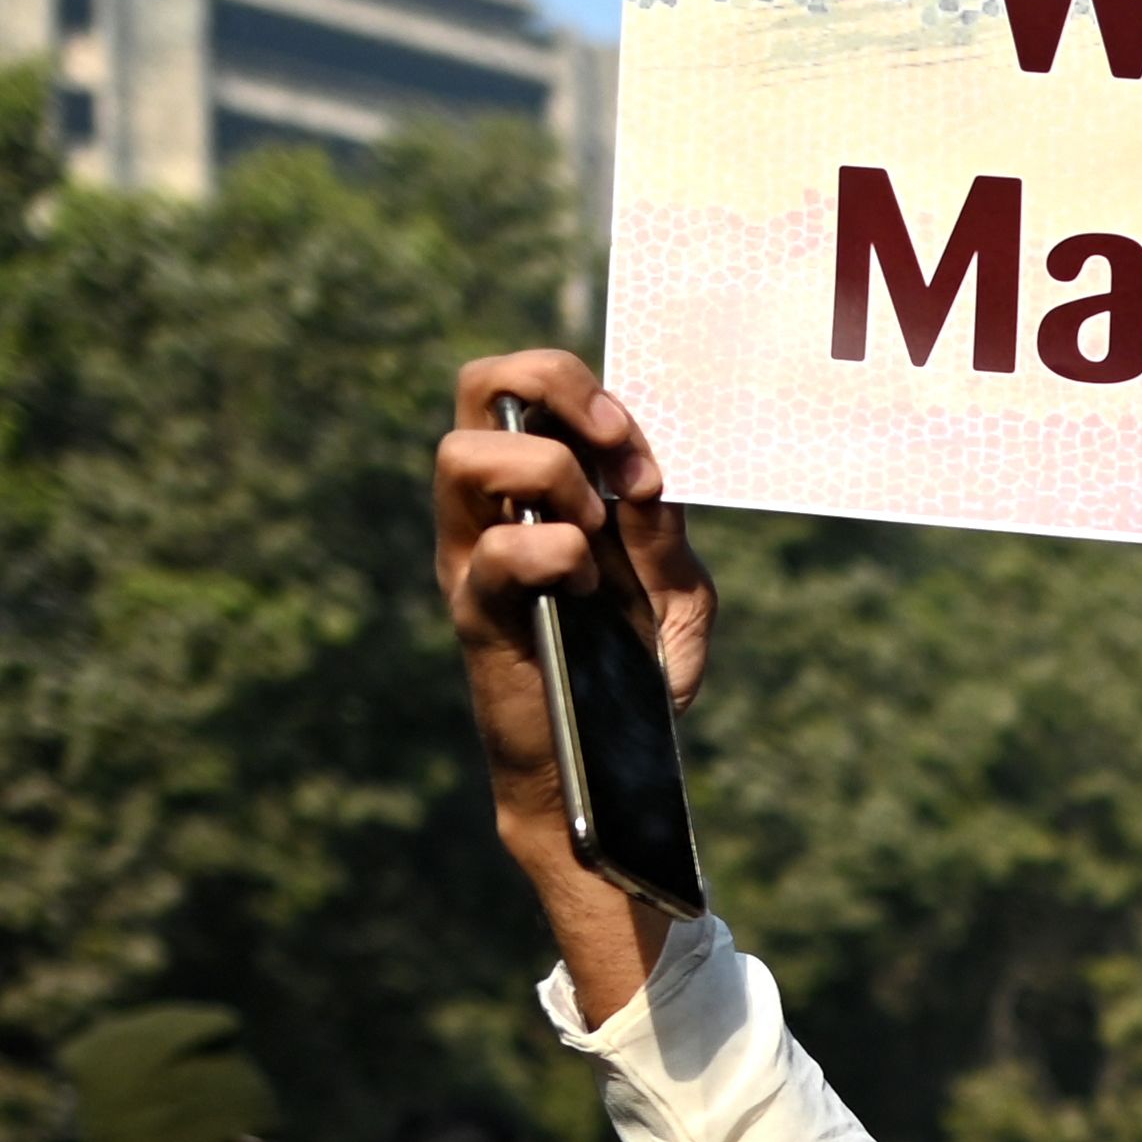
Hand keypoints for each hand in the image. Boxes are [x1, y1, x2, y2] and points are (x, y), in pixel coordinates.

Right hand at [436, 352, 715, 1023]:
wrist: (604, 760)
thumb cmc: (633, 667)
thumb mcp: (679, 596)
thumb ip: (668, 535)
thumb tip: (646, 487)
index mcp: (538, 485)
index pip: (528, 382)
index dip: (589, 392)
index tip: (644, 459)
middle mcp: (493, 507)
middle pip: (480, 381)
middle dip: (555, 388)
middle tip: (614, 451)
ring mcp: (474, 555)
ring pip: (462, 453)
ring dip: (548, 474)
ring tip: (592, 530)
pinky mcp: (476, 612)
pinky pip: (495, 552)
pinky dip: (556, 555)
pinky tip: (585, 591)